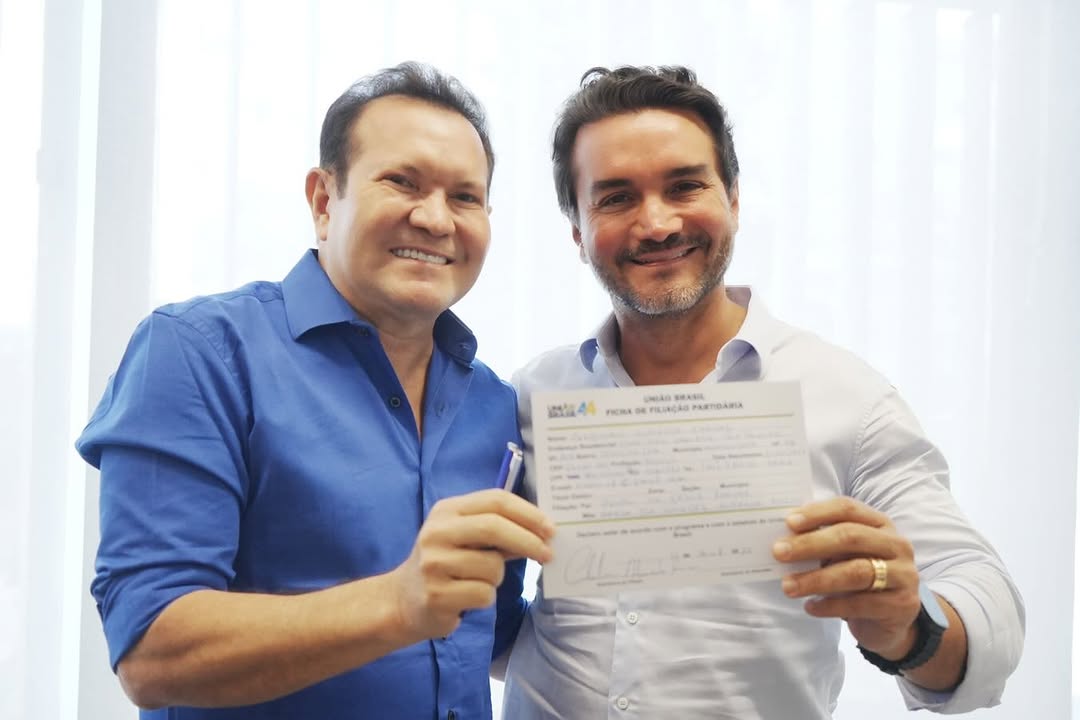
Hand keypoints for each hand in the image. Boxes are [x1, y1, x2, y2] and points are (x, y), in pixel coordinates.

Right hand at [389, 489, 553, 641]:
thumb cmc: (445, 564)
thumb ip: (498, 531)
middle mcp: (437, 532)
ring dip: (498, 577)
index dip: (528, 513)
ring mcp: (434, 564)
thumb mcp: (465, 538)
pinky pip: (484, 594)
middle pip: (494, 527)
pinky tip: (467, 597)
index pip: (495, 500)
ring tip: (479, 580)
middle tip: (548, 554)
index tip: (551, 528)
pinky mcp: (436, 594)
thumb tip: (542, 532)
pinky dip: (486, 597)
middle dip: (528, 540)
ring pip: (493, 567)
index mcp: (447, 511)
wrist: (402, 600)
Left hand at [772, 497, 920, 657]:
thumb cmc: (860, 577)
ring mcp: (903, 575)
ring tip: (788, 586)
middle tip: (779, 552)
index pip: (848, 509)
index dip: (818, 513)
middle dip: (810, 544)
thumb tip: (784, 539)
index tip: (788, 522)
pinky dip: (830, 605)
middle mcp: (896, 545)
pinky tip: (810, 606)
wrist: (891, 620)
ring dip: (816, 579)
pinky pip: (860, 604)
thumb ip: (824, 543)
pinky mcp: (901, 605)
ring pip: (855, 572)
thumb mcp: (846, 555)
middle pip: (851, 537)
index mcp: (880, 524)